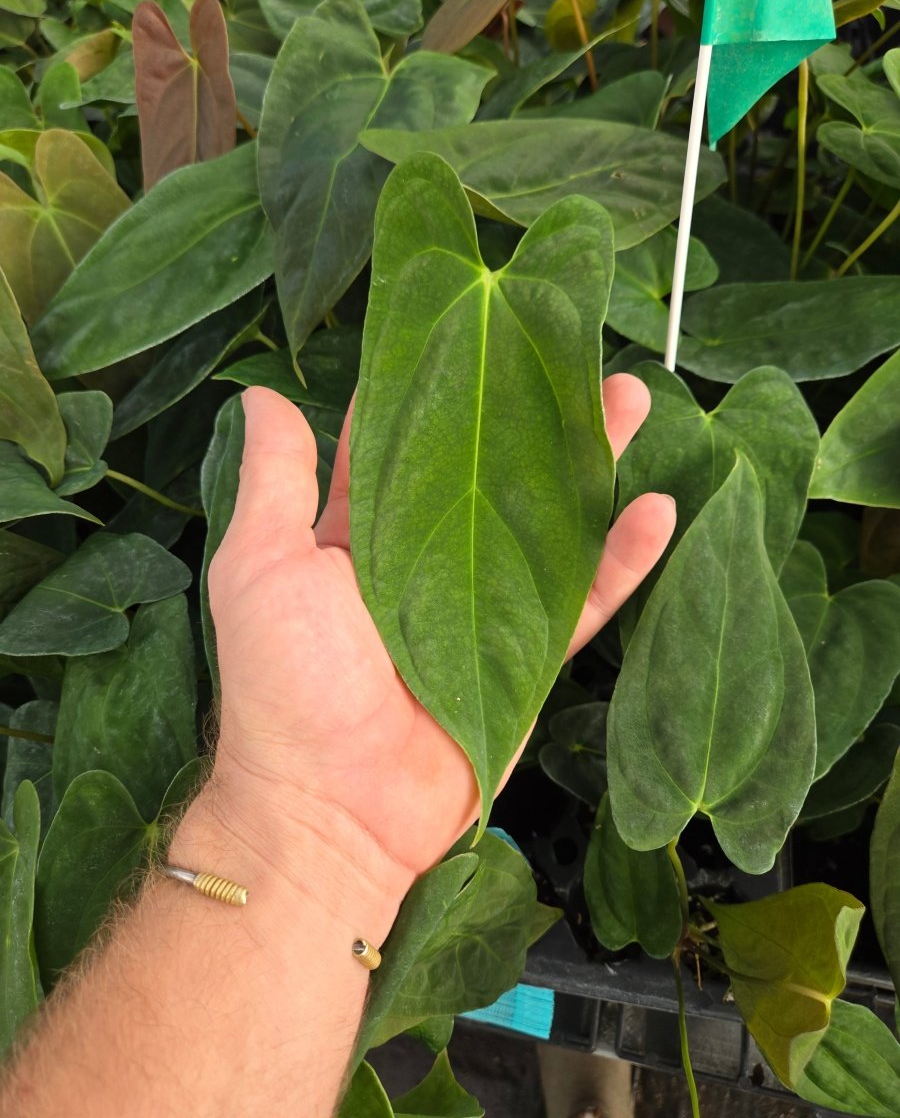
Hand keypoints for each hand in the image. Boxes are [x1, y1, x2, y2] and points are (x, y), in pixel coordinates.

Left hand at [206, 378, 674, 893]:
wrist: (333, 807)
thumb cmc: (284, 683)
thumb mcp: (262, 566)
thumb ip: (276, 481)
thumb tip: (261, 392)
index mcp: (360, 532)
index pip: (400, 440)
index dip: (428, 384)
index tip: (464, 323)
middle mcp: (428, 556)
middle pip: (490, 466)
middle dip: (527, 409)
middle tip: (567, 349)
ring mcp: (486, 602)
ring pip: (548, 520)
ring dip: (590, 463)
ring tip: (631, 400)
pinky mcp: (529, 655)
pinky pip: (583, 601)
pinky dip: (621, 560)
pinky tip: (658, 509)